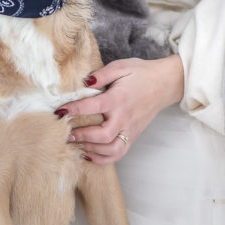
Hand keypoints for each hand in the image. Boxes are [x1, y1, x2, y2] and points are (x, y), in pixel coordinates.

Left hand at [56, 55, 183, 164]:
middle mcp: (124, 117)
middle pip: (102, 135)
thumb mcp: (121, 66)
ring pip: (111, 149)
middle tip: (65, 133)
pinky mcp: (133, 136)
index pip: (92, 107)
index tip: (59, 111)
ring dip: (91, 149)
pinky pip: (119, 153)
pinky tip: (89, 153)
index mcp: (119, 99)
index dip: (74, 109)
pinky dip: (103, 158)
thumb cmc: (141, 73)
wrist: (165, 84)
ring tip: (75, 144)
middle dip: (81, 136)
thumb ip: (102, 74)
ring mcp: (130, 129)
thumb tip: (85, 81)